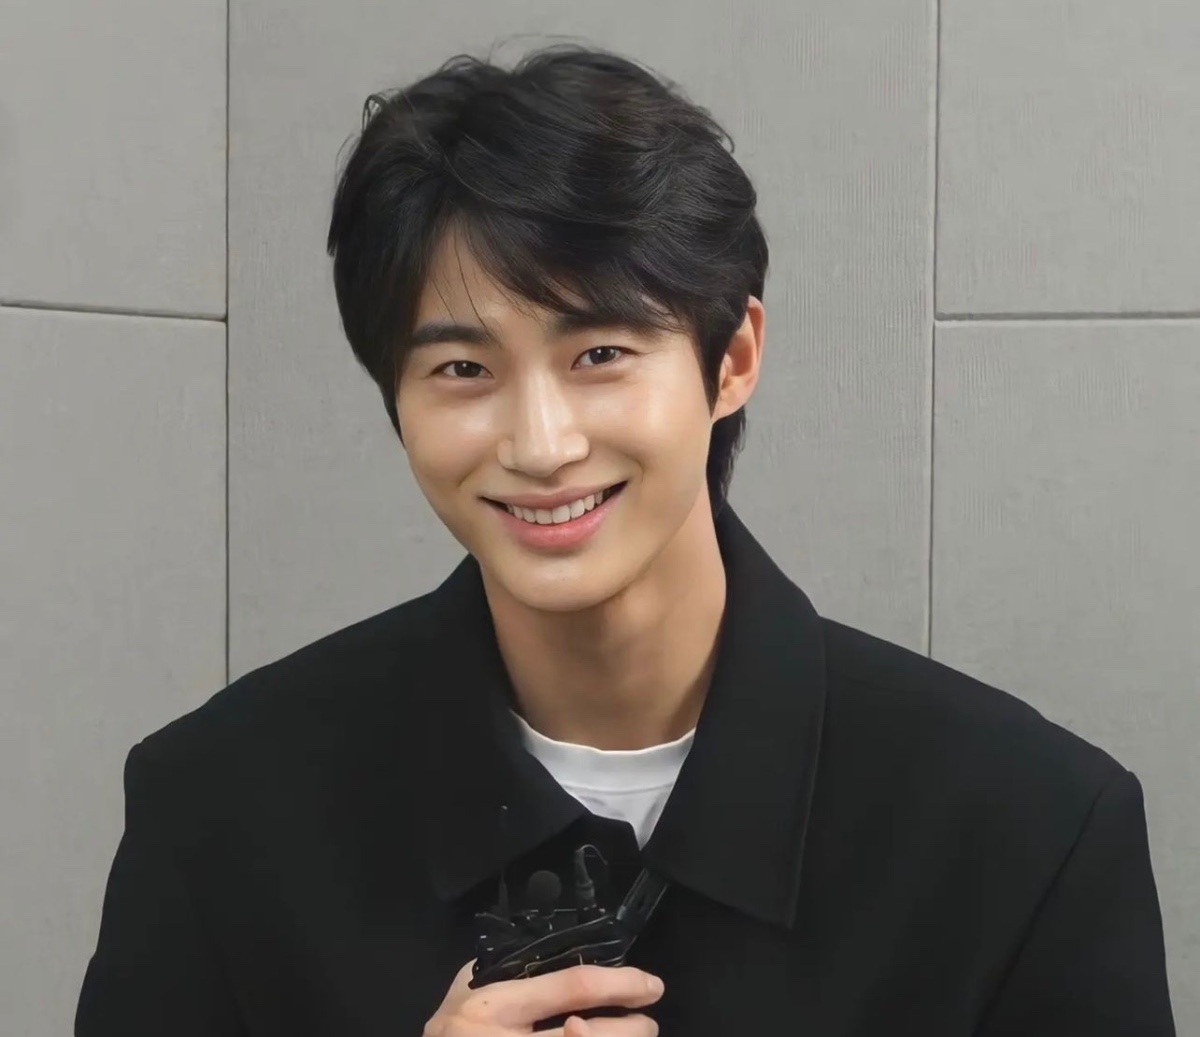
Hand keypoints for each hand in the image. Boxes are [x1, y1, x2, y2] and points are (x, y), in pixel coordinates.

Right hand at [423, 960, 663, 1035]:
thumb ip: (507, 971)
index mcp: (497, 1006)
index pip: (572, 988)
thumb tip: (559, 956)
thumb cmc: (447, 1029)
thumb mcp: (467, 988)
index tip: (650, 985)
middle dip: (629, 1029)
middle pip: (588, 1035)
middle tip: (649, 1022)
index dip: (620, 984)